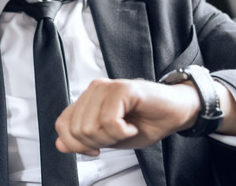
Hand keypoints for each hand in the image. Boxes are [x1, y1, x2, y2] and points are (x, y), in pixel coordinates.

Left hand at [54, 78, 200, 155]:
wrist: (175, 112)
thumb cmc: (146, 122)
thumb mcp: (109, 138)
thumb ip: (84, 140)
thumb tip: (60, 144)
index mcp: (88, 100)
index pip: (62, 124)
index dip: (76, 144)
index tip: (95, 149)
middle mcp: (94, 89)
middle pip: (77, 129)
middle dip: (99, 142)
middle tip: (118, 136)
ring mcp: (107, 87)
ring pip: (91, 125)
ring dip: (112, 137)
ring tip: (126, 129)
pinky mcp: (122, 88)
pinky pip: (109, 120)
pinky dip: (122, 131)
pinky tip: (132, 126)